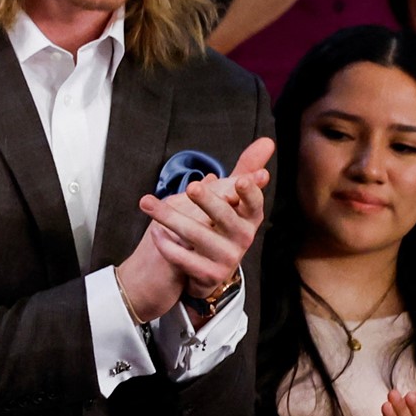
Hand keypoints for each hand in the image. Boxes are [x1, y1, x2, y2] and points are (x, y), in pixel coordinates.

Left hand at [117, 136, 272, 320]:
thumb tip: (267, 140)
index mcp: (249, 217)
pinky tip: (154, 232)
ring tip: (148, 203)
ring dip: (170, 218)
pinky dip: (167, 245)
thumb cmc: (219, 226)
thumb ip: (246, 171)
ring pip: (197, 236)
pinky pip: (183, 258)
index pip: (254, 204)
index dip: (249, 194)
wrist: (205, 271)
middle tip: (192, 187)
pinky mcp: (209, 275)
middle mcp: (243, 238)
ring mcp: (227, 259)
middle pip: (224, 217)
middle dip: (208, 201)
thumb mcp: (232, 200)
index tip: (241, 181)